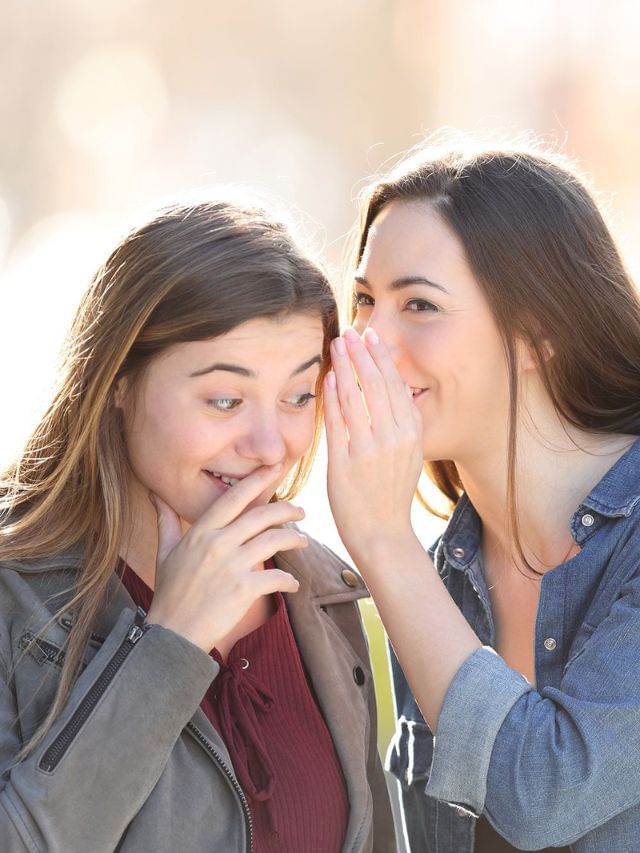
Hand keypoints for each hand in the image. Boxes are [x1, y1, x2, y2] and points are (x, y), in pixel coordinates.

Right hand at [146, 464, 305, 651]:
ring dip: (293, 540)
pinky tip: (292, 584)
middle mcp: (218, 544)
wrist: (172, 633)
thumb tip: (156, 494)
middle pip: (261, 516)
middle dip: (286, 509)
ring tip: (302, 542)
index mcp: (201, 532)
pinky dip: (288, 580)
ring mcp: (232, 566)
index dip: (257, 480)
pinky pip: (276, 577)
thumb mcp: (165, 552)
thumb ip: (167, 520)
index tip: (275, 468)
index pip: (234, 498)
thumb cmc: (170, 592)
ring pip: (273, 541)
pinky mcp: (244, 589)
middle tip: (301, 510)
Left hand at [324, 328, 423, 563]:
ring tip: (336, 345)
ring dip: (346, 366)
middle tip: (351, 331)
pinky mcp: (345, 463)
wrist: (382, 534)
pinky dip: (334, 395)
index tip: (372, 337)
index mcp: (412, 434)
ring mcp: (370, 450)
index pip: (397, 386)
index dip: (383, 358)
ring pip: (358, 396)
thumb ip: (402, 426)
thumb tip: (391, 394)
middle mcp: (395, 438)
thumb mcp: (409, 457)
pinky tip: (329, 376)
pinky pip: (338, 421)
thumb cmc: (390, 495)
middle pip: (378, 384)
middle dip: (363, 353)